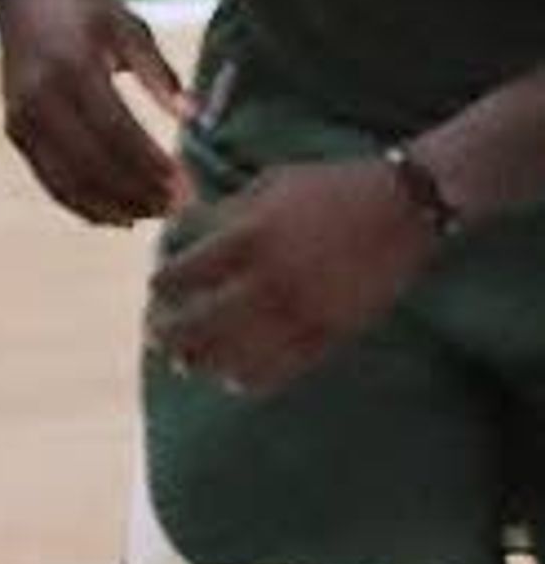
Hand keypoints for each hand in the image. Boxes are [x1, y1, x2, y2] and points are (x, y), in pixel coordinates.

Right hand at [0, 0, 185, 227]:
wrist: (23, 0)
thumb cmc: (85, 10)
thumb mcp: (128, 27)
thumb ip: (158, 73)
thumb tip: (194, 117)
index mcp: (71, 68)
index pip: (116, 132)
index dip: (150, 164)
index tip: (186, 185)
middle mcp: (40, 100)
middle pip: (92, 164)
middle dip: (137, 191)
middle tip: (177, 208)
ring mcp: (23, 121)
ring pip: (69, 181)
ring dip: (113, 205)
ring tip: (152, 215)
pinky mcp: (17, 135)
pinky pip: (51, 181)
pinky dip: (84, 205)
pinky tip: (117, 216)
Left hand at [150, 159, 432, 394]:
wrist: (405, 205)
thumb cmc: (333, 187)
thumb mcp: (271, 184)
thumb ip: (224, 212)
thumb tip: (179, 229)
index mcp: (249, 237)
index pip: (183, 275)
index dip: (163, 286)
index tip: (158, 290)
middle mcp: (268, 279)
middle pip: (198, 324)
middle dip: (168, 334)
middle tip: (157, 337)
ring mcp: (301, 311)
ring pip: (233, 355)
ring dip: (203, 363)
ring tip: (188, 363)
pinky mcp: (330, 332)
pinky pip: (281, 369)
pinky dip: (251, 378)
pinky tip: (233, 379)